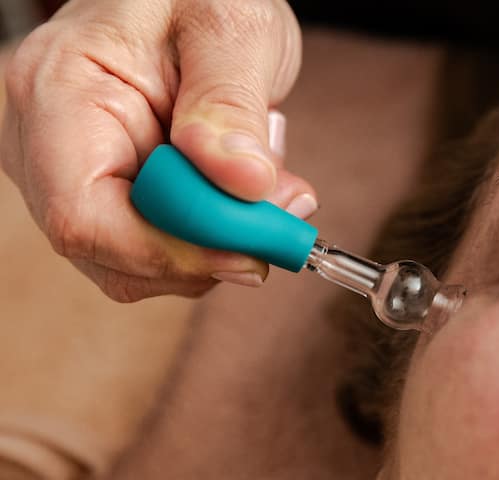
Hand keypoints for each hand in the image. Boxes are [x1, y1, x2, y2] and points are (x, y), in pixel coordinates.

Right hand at [1, 0, 316, 301]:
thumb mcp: (231, 29)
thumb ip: (230, 104)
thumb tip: (242, 183)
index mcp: (61, 92)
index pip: (84, 216)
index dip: (169, 252)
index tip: (248, 250)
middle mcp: (48, 143)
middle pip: (112, 251)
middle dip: (204, 249)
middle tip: (275, 214)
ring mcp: (74, 171)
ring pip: (137, 260)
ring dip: (214, 243)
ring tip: (262, 185)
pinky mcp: (110, 188)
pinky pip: (156, 244)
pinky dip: (211, 236)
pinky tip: (242, 193)